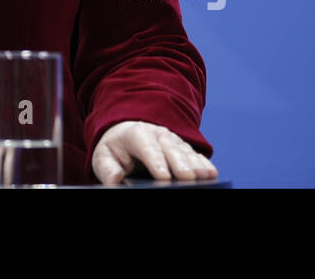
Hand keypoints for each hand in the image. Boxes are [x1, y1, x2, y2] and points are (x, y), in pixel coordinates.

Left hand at [91, 120, 216, 183]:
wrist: (128, 135)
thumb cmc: (116, 149)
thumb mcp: (104, 157)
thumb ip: (107, 169)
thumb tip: (114, 180)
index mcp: (136, 134)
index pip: (147, 147)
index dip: (156, 161)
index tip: (163, 177)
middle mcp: (158, 134)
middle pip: (171, 149)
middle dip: (180, 164)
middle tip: (188, 179)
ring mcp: (174, 141)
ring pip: (187, 152)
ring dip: (196, 165)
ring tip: (204, 178)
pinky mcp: (185, 149)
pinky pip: (197, 156)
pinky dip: (204, 164)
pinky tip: (211, 175)